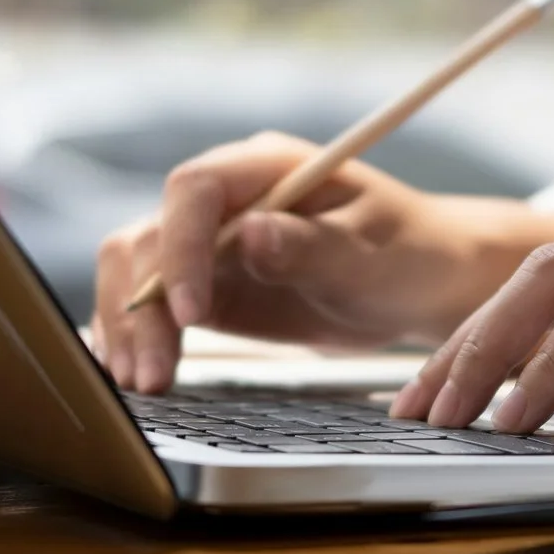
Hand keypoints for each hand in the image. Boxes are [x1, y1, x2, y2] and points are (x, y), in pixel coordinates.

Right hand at [90, 130, 553, 393]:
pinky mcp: (207, 284)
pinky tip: (142, 376)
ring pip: (138, 271)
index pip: (194, 190)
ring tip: (145, 386)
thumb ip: (311, 247)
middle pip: (150, 235)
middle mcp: (228, 199)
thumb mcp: (370, 257)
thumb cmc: (407, 255)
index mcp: (267, 168)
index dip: (181, 247)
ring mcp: (210, 241)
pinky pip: (154, 304)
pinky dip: (141, 338)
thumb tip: (251, 234)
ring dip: (131, 327)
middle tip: (151, 375)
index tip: (192, 312)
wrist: (422, 281)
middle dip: (140, 305)